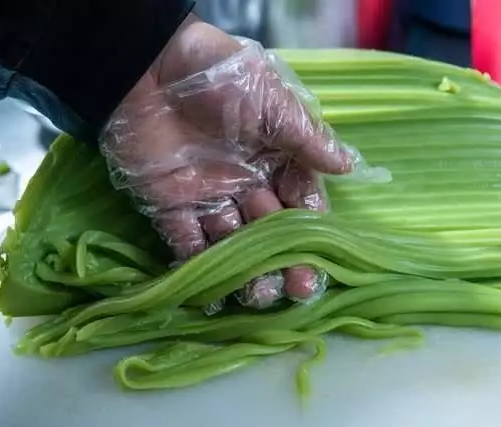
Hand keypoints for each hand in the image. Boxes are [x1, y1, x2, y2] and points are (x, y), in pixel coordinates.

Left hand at [100, 15, 351, 305]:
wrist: (152, 66)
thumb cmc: (223, 80)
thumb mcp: (272, 104)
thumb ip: (306, 139)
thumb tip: (347, 166)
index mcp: (274, 159)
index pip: (299, 202)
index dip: (310, 232)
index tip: (319, 261)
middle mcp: (245, 183)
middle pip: (268, 231)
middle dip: (282, 260)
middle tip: (294, 289)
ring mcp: (207, 196)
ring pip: (231, 242)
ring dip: (245, 271)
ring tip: (258, 295)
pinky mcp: (169, 204)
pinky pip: (184, 240)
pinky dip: (195, 264)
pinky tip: (212, 289)